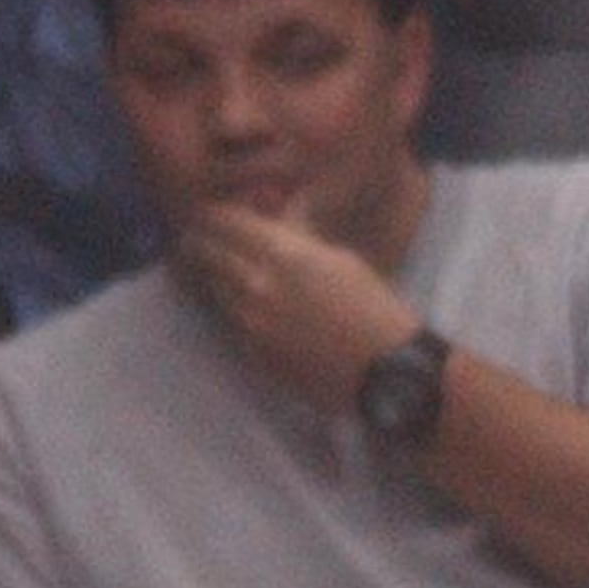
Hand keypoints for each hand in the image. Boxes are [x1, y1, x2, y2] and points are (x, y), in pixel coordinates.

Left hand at [168, 205, 420, 416]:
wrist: (390, 377)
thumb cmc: (376, 312)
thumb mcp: (342, 260)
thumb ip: (299, 235)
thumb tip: (276, 211)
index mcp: (281, 252)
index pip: (221, 218)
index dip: (210, 212)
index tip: (208, 213)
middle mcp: (255, 284)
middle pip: (202, 251)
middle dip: (198, 242)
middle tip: (198, 240)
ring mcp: (251, 324)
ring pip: (213, 290)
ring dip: (215, 279)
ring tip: (223, 275)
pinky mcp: (255, 356)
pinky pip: (232, 325)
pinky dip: (236, 314)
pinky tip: (253, 314)